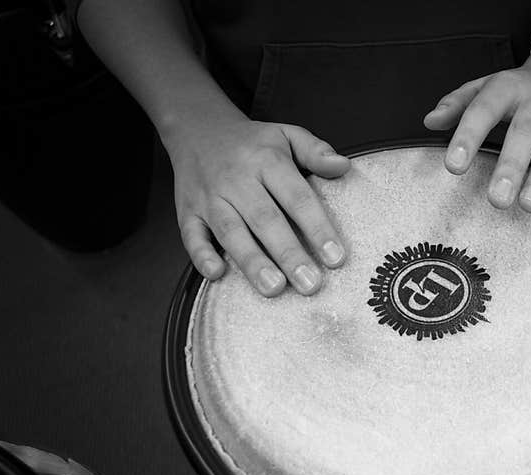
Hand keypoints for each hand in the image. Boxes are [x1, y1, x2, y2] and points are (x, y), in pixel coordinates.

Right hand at [163, 115, 349, 295]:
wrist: (197, 129)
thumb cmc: (252, 142)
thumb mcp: (287, 135)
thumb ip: (315, 151)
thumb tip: (343, 166)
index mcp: (267, 161)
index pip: (297, 198)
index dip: (317, 228)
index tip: (336, 258)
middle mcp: (237, 180)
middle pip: (265, 220)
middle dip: (289, 254)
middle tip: (310, 284)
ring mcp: (210, 197)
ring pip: (231, 231)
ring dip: (252, 261)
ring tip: (274, 289)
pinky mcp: (187, 211)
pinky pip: (191, 234)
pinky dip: (201, 255)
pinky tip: (217, 274)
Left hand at [424, 39, 530, 211]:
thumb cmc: (519, 90)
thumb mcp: (485, 88)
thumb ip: (457, 104)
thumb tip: (430, 121)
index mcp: (508, 86)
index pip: (484, 108)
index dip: (469, 136)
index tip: (454, 166)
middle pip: (526, 130)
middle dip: (512, 165)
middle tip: (497, 200)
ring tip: (530, 206)